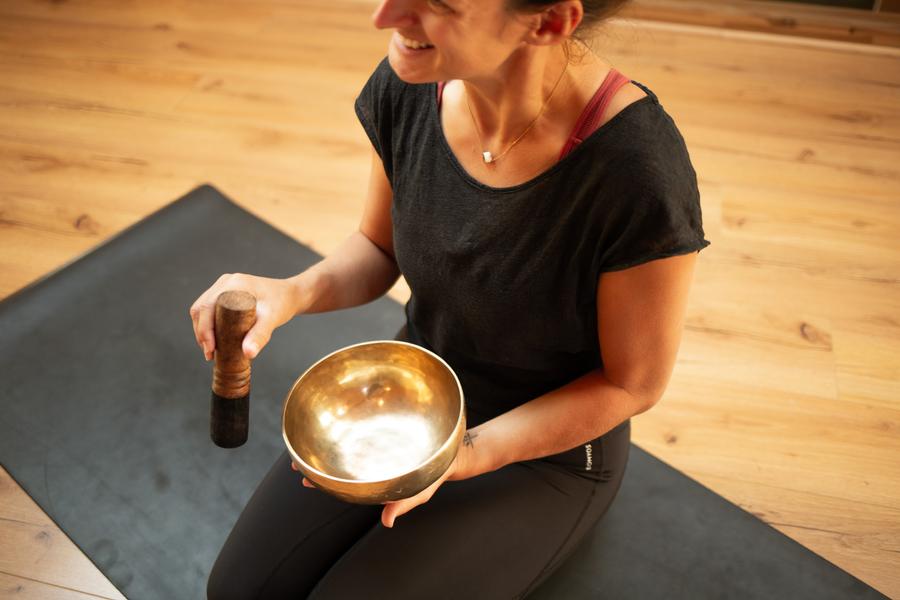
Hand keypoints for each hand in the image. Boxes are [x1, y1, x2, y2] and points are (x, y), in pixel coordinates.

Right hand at [189, 273, 300, 360]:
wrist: (291, 295)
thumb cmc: (282, 303)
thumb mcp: (272, 319)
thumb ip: (260, 335)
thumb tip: (248, 354)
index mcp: (233, 284)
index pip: (207, 307)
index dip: (204, 330)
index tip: (210, 349)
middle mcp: (225, 282)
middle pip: (202, 308)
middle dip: (202, 333)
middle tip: (210, 354)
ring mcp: (224, 286)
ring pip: (203, 309)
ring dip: (203, 330)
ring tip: (211, 351)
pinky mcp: (226, 293)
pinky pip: (210, 308)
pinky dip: (208, 324)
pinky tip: (214, 340)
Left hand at [293, 433, 473, 527]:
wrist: (453, 452)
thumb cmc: (434, 474)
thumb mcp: (420, 490)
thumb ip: (403, 503)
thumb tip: (386, 522)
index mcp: (376, 477)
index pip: (343, 480)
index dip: (322, 479)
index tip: (302, 476)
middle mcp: (371, 461)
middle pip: (338, 462)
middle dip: (316, 460)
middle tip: (293, 459)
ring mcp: (375, 446)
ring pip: (345, 445)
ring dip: (324, 443)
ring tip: (303, 441)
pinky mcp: (383, 429)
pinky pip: (361, 427)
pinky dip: (347, 425)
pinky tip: (335, 419)